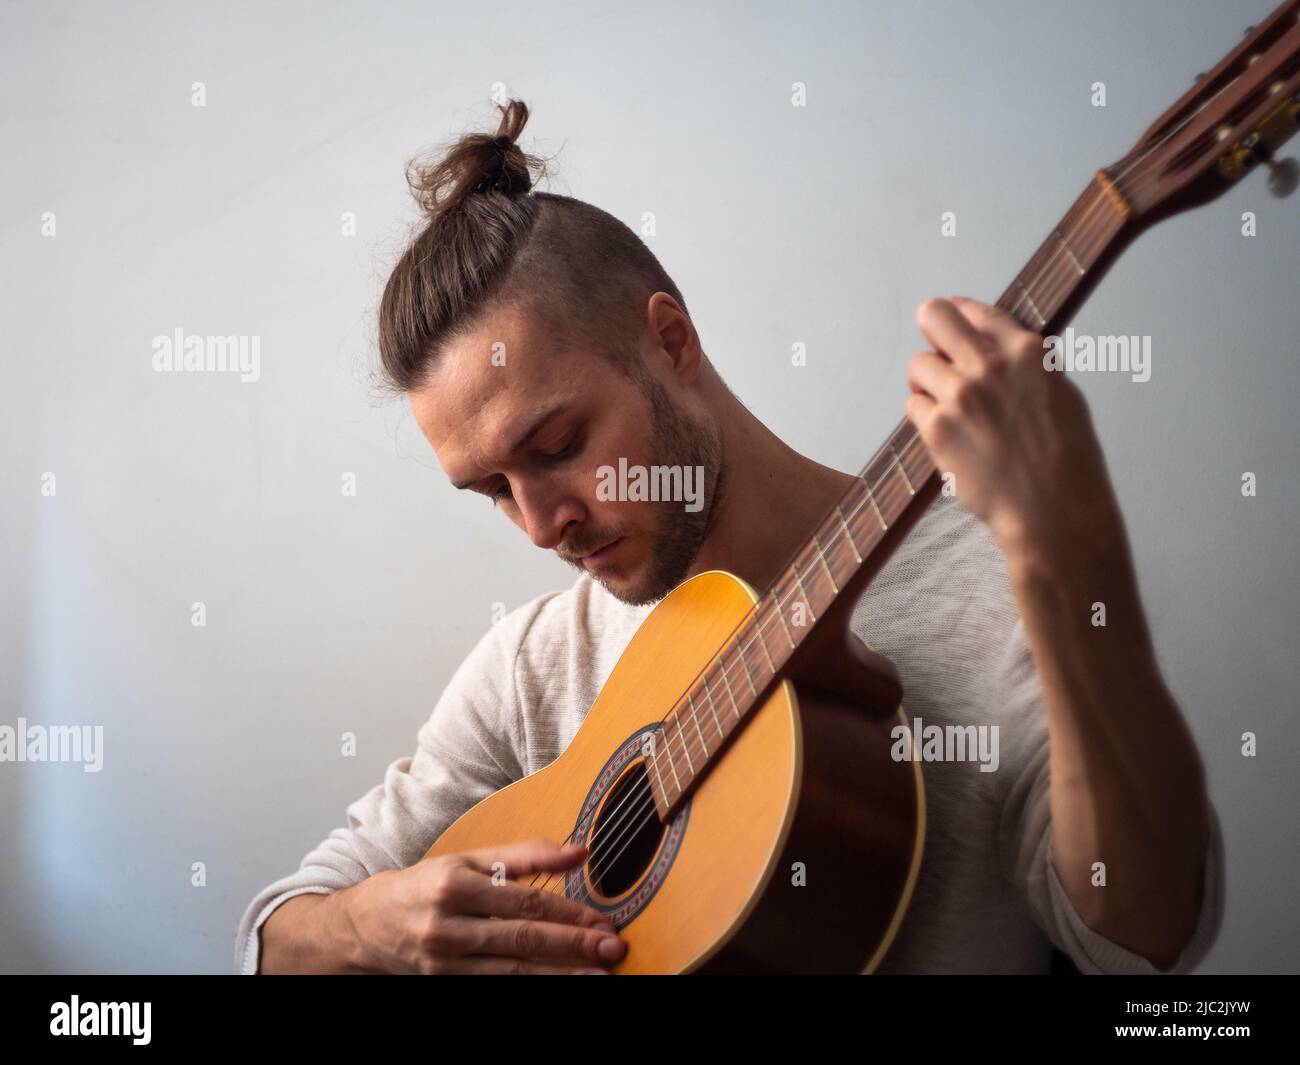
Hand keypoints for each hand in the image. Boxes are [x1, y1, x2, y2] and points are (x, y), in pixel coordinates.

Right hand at [341, 838, 626, 973]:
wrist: (364, 925)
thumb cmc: (424, 885)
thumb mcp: (468, 858)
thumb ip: (525, 854)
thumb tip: (579, 851)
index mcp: (456, 884)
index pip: (524, 899)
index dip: (568, 910)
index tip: (603, 918)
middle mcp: (448, 924)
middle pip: (522, 937)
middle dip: (573, 944)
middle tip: (612, 947)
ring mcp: (445, 961)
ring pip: (512, 971)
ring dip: (559, 974)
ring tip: (597, 974)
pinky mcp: (443, 985)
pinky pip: (494, 988)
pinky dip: (530, 988)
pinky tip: (558, 985)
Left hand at [904, 296, 1123, 560]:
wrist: (1053, 510)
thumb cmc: (1066, 460)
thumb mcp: (1061, 393)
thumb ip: (1025, 365)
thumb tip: (996, 349)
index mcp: (1028, 352)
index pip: (978, 312)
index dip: (960, 316)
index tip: (952, 321)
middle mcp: (991, 366)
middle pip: (934, 316)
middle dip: (931, 330)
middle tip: (937, 353)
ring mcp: (960, 395)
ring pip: (918, 365)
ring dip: (927, 382)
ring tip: (946, 406)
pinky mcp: (937, 427)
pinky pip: (913, 405)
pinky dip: (924, 417)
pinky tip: (947, 433)